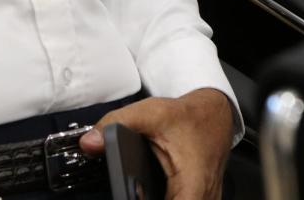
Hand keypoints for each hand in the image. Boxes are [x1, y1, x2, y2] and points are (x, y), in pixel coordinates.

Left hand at [79, 88, 232, 199]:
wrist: (214, 114)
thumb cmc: (189, 117)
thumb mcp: (152, 113)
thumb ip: (118, 124)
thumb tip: (89, 143)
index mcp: (192, 184)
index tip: (133, 197)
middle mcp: (203, 199)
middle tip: (132, 192)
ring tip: (137, 191)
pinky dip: (163, 199)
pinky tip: (145, 194)